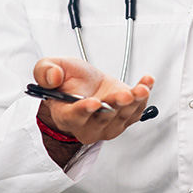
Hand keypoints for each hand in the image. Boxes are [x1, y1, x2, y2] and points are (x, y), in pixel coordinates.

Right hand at [33, 57, 154, 144]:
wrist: (88, 85)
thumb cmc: (69, 80)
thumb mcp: (50, 67)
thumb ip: (45, 71)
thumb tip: (53, 77)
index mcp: (66, 115)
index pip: (74, 117)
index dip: (84, 110)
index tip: (94, 102)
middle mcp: (88, 125)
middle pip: (103, 118)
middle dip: (115, 105)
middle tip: (123, 95)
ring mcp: (109, 125)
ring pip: (123, 116)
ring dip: (134, 101)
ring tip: (141, 88)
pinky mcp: (125, 119)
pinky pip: (137, 110)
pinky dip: (144, 96)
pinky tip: (147, 82)